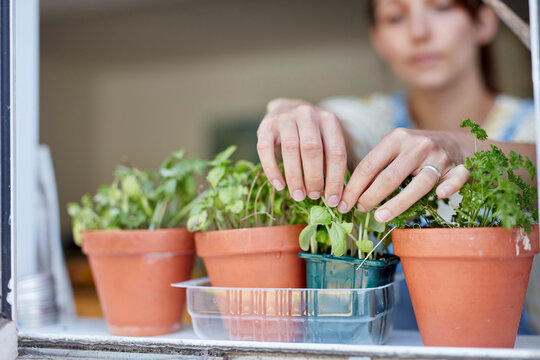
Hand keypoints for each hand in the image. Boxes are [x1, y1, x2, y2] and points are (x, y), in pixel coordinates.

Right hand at [256, 98, 346, 205]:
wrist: (286, 109)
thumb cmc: (311, 133)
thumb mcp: (326, 141)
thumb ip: (330, 162)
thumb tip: (332, 196)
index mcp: (328, 120)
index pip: (335, 152)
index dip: (335, 179)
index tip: (332, 200)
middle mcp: (307, 114)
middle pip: (312, 148)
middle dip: (314, 177)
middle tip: (313, 196)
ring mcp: (285, 118)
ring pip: (290, 148)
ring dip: (294, 176)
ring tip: (298, 195)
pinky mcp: (266, 125)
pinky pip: (265, 149)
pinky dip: (272, 170)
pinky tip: (279, 185)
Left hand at [338, 128, 469, 221]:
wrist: (460, 143)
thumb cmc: (418, 152)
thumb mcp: (396, 150)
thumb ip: (378, 167)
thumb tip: (350, 194)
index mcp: (396, 138)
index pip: (370, 165)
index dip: (354, 187)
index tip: (343, 203)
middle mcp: (417, 145)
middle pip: (391, 176)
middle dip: (370, 196)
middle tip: (359, 210)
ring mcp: (440, 156)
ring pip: (420, 182)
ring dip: (398, 202)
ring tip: (379, 217)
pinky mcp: (461, 167)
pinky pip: (456, 178)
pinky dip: (449, 186)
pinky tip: (441, 194)